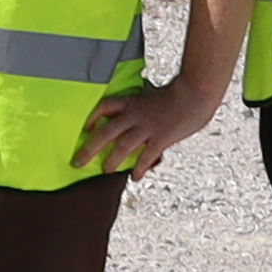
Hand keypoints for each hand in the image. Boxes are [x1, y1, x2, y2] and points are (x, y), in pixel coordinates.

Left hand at [75, 67, 224, 177]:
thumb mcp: (152, 94)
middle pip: (105, 132)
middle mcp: (134, 115)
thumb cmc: (177, 94)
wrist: (194, 94)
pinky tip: (135, 177)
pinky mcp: (160, 138)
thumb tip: (138, 104)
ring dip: (111, 161)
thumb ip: (141, 102)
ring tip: (104, 171)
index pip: (104, 107)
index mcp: (131, 102)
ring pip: (122, 146)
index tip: (85, 128)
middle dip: (89, 149)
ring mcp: (146, 127)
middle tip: (77, 162)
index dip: (91, 118)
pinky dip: (139, 168)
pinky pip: (146, 157)